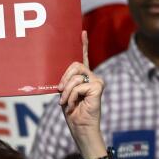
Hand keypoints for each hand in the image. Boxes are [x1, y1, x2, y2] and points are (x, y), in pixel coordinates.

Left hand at [58, 31, 104, 152]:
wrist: (80, 127)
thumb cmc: (72, 113)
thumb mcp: (65, 94)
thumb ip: (65, 81)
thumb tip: (61, 77)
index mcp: (83, 77)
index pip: (83, 57)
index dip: (83, 44)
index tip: (82, 31)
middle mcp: (92, 76)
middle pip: (75, 64)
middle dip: (64, 78)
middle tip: (59, 91)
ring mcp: (97, 81)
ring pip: (75, 76)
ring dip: (66, 91)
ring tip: (66, 102)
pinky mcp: (98, 86)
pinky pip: (79, 86)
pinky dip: (72, 96)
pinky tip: (75, 104)